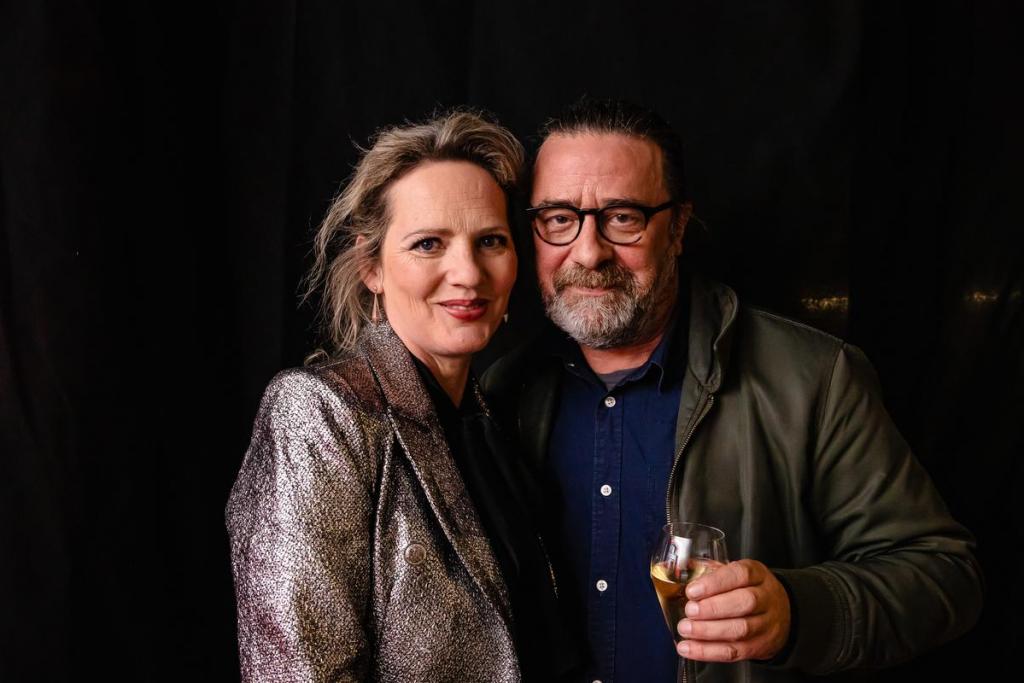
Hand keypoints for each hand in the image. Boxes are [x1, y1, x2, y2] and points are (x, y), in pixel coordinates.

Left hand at [675, 559, 790, 661]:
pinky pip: (734, 651)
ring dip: (708, 631)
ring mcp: (766, 624)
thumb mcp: (737, 575)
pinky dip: (708, 651)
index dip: (715, 583)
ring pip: (740, 629)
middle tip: (690, 611)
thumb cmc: (750, 590)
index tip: (692, 590)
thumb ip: (713, 574)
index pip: (740, 575)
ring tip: (686, 629)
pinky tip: (690, 648)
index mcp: (757, 575)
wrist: (782, 615)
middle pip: (744, 602)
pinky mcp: (760, 646)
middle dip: (712, 608)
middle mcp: (766, 598)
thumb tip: (684, 575)